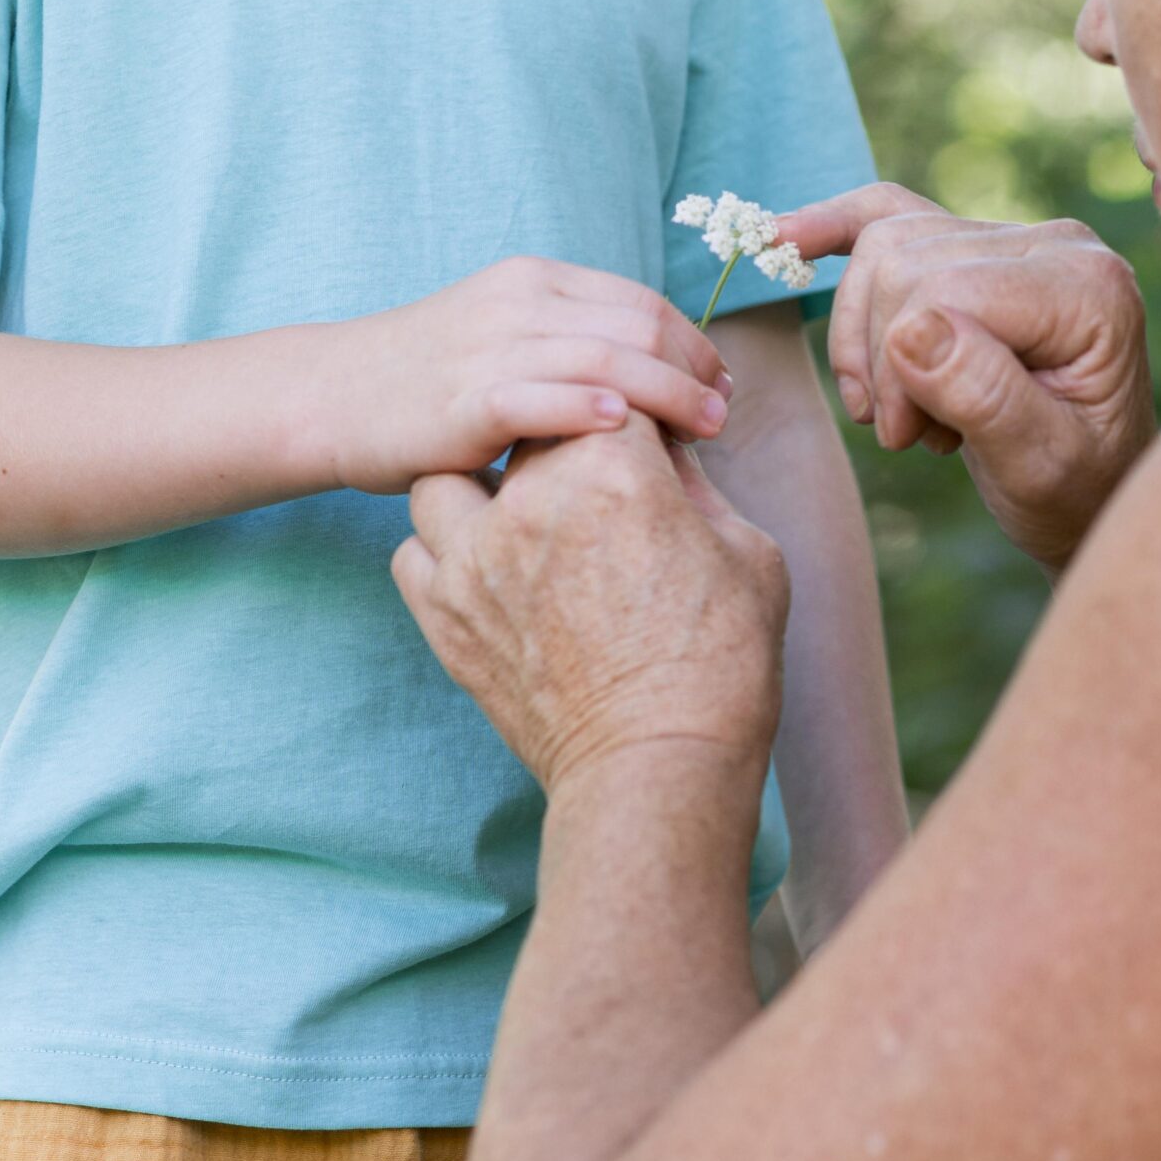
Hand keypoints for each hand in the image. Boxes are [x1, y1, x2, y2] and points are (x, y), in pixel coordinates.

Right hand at [331, 258, 730, 495]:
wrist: (332, 395)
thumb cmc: (426, 378)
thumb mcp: (501, 333)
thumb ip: (567, 339)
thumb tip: (650, 373)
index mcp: (534, 281)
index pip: (640, 302)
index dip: (693, 342)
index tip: (720, 382)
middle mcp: (518, 304)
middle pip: (637, 327)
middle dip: (692, 370)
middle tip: (722, 413)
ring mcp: (490, 349)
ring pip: (606, 361)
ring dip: (668, 396)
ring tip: (704, 429)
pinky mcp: (463, 400)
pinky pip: (542, 398)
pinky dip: (592, 410)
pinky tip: (628, 431)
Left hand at [391, 415, 788, 793]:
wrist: (657, 770)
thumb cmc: (720, 664)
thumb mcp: (746, 550)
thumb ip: (694, 483)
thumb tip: (664, 450)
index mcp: (612, 468)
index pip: (612, 390)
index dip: (642, 413)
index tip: (658, 442)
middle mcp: (530, 500)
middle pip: (530, 424)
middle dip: (567, 439)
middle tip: (601, 483)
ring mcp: (475, 559)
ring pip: (450, 475)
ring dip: (483, 483)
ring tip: (522, 513)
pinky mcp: (445, 616)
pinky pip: (415, 551)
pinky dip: (444, 549)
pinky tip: (485, 566)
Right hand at [780, 184, 1156, 573]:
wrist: (1092, 493)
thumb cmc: (1076, 489)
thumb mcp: (1041, 466)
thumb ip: (985, 395)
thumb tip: (911, 330)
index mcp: (1087, 286)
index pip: (946, 287)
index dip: (901, 364)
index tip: (905, 439)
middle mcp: (1057, 242)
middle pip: (906, 259)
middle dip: (881, 353)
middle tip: (901, 432)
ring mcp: (1016, 237)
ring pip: (884, 244)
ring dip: (865, 334)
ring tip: (900, 408)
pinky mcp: (976, 247)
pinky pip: (892, 214)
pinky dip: (835, 226)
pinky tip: (782, 237)